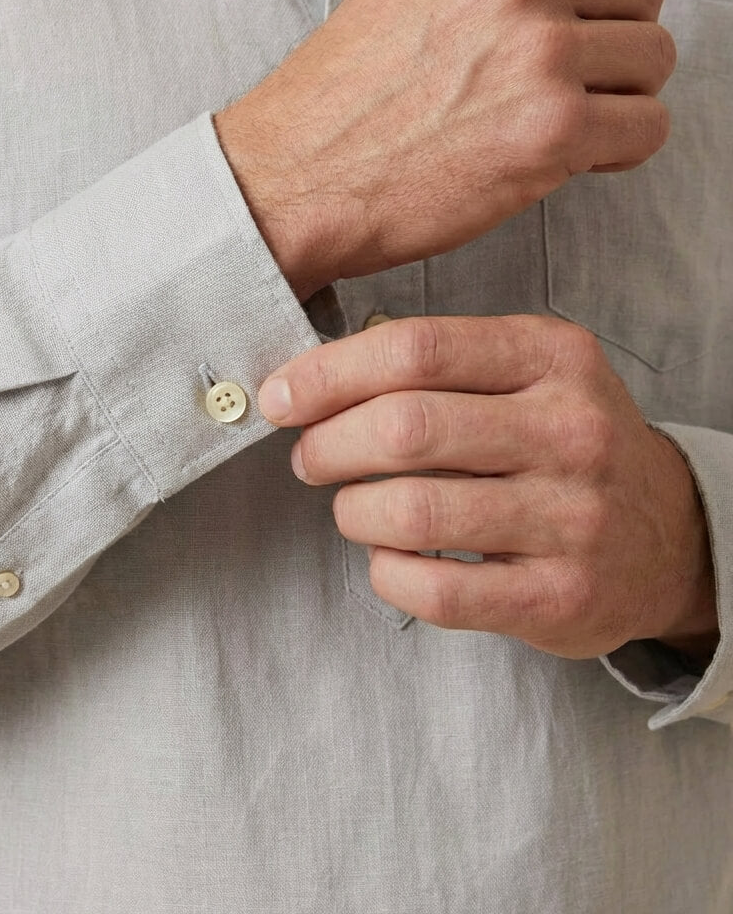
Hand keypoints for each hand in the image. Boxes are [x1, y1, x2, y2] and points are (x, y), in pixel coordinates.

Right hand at [214, 0, 674, 301]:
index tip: (620, 2)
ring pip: (651, 62)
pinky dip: (621, 148)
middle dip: (620, 40)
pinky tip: (574, 157)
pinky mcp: (552, 130)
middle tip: (579, 81)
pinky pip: (646, 129)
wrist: (292, 178)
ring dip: (619, 98)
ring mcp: (541, 51)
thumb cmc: (337, 102)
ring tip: (562, 125)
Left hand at [257, 315, 716, 660]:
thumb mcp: (525, 374)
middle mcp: (572, 431)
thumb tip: (309, 381)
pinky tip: (390, 556)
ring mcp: (573, 518)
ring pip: (409, 511)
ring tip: (353, 508)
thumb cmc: (561, 445)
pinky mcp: (559, 597)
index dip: (328, 374)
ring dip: (352, 511)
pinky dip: (385, 571)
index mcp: (553, 357)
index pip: (415, 348)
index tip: (281, 397)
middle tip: (309, 457)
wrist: (665, 536)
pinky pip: (433, 588)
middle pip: (405, 428)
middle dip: (327, 444)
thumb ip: (434, 365)